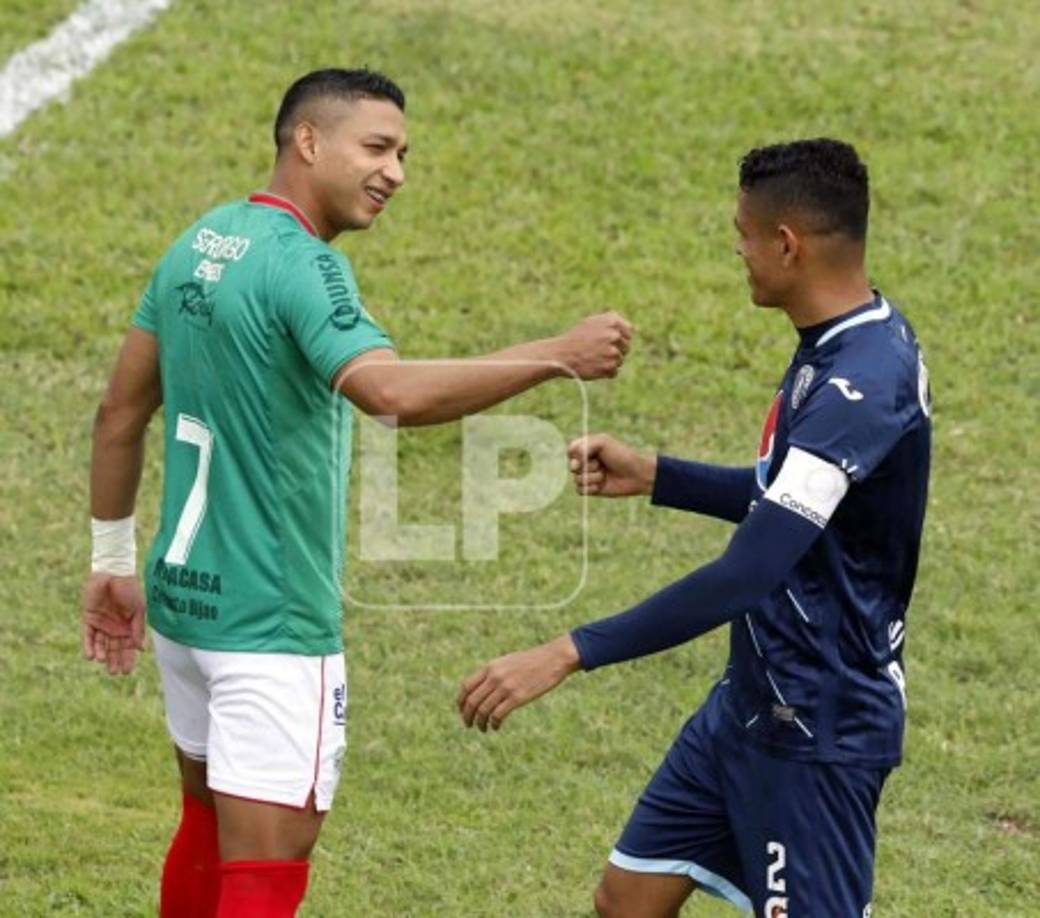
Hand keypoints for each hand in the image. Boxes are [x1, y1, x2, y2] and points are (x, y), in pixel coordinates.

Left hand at [82, 573, 145, 675]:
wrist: (114, 573)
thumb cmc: (130, 590)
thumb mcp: (138, 610)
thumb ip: (138, 629)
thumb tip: (141, 648)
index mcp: (128, 626)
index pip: (128, 647)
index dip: (128, 659)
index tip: (127, 671)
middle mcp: (115, 627)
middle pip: (114, 648)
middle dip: (115, 660)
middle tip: (115, 673)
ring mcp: (101, 623)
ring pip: (100, 644)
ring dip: (102, 654)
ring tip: (103, 662)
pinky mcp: (89, 618)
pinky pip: (88, 635)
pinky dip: (89, 645)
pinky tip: (91, 656)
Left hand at [457, 635, 581, 731]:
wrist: (553, 659)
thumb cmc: (532, 661)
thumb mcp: (508, 662)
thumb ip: (494, 673)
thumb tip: (482, 688)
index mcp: (490, 667)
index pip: (466, 686)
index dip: (461, 702)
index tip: (462, 711)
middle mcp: (495, 676)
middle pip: (472, 701)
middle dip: (467, 716)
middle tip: (469, 724)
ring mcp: (505, 687)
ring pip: (483, 710)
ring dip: (480, 723)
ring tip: (483, 728)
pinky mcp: (517, 697)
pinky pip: (498, 715)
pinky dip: (494, 724)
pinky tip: (496, 727)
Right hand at [554, 312, 632, 379]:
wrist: (561, 354)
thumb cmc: (576, 338)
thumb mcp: (592, 322)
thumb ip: (612, 322)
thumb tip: (632, 329)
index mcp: (612, 321)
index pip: (629, 332)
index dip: (619, 339)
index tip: (609, 343)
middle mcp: (614, 335)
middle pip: (626, 348)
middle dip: (615, 351)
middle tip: (598, 353)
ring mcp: (613, 351)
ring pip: (620, 360)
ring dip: (609, 363)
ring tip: (593, 359)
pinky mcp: (610, 367)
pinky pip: (614, 372)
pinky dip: (605, 373)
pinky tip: (593, 367)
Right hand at [568, 433, 656, 496]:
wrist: (637, 474)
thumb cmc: (622, 455)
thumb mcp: (603, 442)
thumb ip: (584, 446)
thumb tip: (573, 463)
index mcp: (587, 448)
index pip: (570, 451)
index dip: (576, 455)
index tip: (588, 455)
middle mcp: (585, 462)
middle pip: (571, 466)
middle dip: (587, 466)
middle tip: (600, 464)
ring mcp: (588, 476)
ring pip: (577, 479)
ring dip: (592, 477)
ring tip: (605, 474)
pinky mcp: (591, 489)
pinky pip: (580, 490)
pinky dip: (592, 488)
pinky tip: (602, 485)